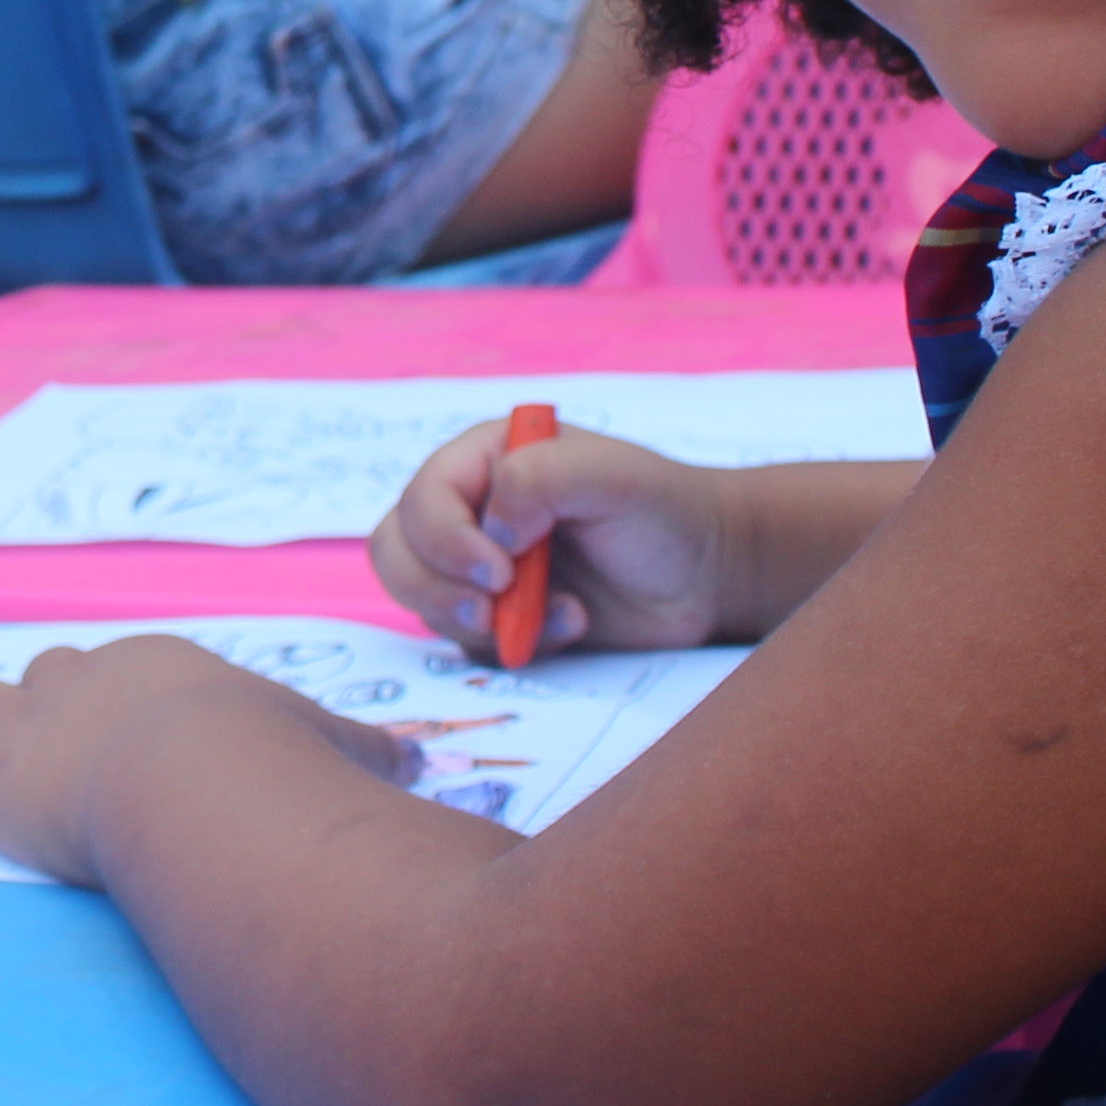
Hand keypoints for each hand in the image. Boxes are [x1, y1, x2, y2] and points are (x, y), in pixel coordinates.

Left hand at [0, 634, 411, 887]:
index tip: (128, 715)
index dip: (121, 695)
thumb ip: (359, 752)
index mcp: (159, 667)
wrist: (196, 781)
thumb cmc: (269, 761)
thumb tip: (411, 761)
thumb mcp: (327, 748)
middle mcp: (85, 684)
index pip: (130, 672)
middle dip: (42, 698)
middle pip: (48, 675)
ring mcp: (31, 734)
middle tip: (37, 718)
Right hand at [371, 419, 737, 660]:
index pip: (422, 500)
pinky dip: (516, 645)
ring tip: (558, 617)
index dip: (445, 540)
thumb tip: (490, 532)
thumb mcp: (612, 475)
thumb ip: (541, 478)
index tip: (500, 570)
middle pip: (397, 552)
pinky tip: (576, 624)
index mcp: (484, 460)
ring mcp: (482, 568)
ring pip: (423, 602)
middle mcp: (471, 511)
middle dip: (437, 589)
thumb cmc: (663, 509)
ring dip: (478, 622)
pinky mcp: (503, 619)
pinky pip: (470, 644)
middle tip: (493, 611)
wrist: (708, 574)